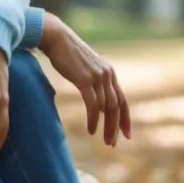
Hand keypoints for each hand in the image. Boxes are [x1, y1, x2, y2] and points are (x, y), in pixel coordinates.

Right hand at [40, 14, 130, 145]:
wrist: (57, 38)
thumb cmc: (68, 54)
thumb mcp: (87, 68)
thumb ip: (95, 82)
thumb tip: (97, 101)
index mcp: (109, 73)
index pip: (123, 100)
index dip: (125, 119)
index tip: (127, 135)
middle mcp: (107, 75)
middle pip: (116, 107)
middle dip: (116, 127)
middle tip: (112, 144)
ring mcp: (97, 77)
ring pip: (107, 108)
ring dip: (106, 127)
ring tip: (103, 141)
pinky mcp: (85, 79)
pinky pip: (93, 105)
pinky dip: (93, 119)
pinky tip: (91, 130)